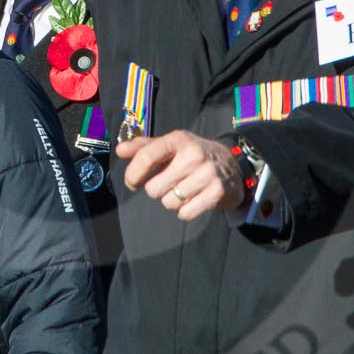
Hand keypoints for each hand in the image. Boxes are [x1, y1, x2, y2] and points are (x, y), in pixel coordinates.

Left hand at [117, 130, 246, 219]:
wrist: (233, 165)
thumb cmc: (193, 155)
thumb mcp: (171, 145)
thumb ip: (144, 147)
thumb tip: (120, 150)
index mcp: (178, 139)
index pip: (146, 157)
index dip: (133, 174)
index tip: (132, 182)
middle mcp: (193, 154)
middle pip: (153, 188)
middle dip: (157, 190)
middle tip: (170, 184)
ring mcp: (207, 174)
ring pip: (169, 202)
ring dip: (172, 201)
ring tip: (184, 190)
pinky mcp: (217, 192)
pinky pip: (185, 213)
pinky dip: (185, 211)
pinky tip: (193, 199)